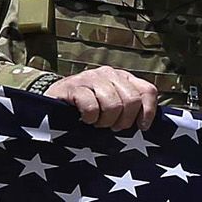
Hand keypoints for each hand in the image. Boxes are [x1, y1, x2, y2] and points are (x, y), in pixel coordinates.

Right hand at [45, 66, 161, 132]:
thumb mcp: (112, 107)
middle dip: (123, 121)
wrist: (53, 102)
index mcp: (123, 78)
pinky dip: (90, 118)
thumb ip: (129, 109)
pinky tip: (84, 119)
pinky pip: (91, 106)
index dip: (148, 111)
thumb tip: (146, 124)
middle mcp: (110, 74)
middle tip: (111, 127)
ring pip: (113, 104)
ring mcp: (91, 78)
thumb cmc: (88, 109)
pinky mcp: (74, 86)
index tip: (141, 127)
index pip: (147, 91)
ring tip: (97, 123)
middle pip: (131, 100)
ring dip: (105, 121)